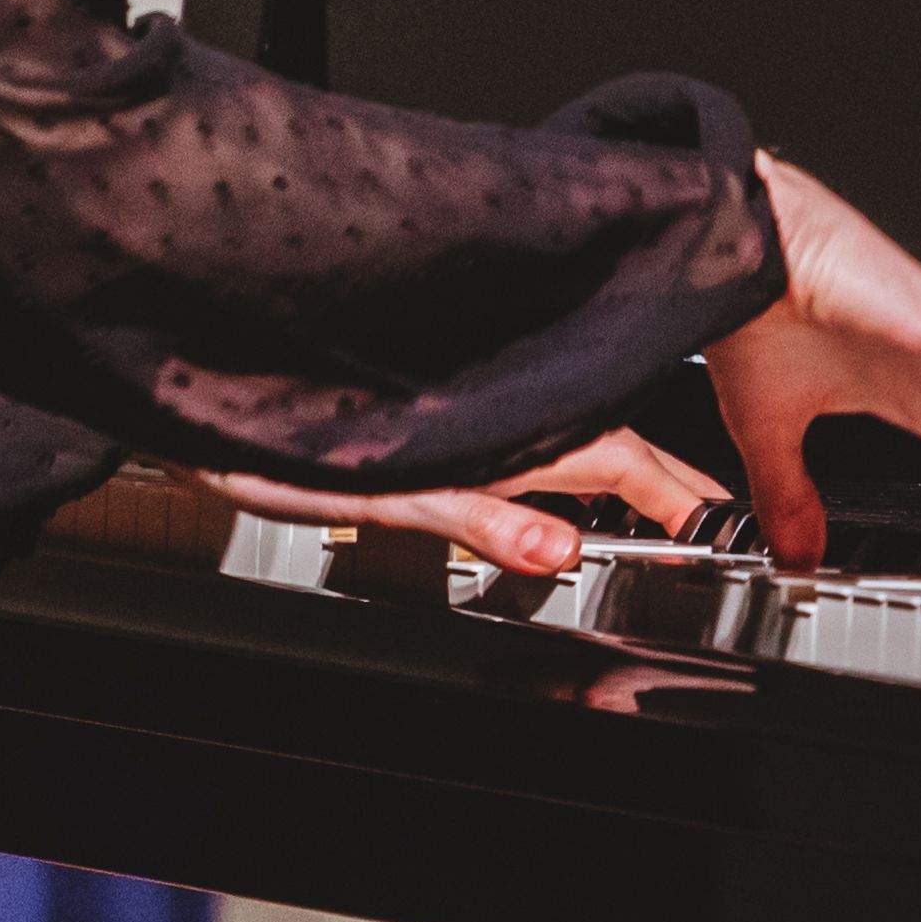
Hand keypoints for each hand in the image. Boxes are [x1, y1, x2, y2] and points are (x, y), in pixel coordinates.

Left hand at [196, 427, 725, 580]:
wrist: (201, 372)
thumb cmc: (275, 426)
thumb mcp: (389, 490)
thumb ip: (485, 518)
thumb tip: (562, 549)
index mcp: (509, 418)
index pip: (624, 461)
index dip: (677, 499)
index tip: (719, 524)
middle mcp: (496, 399)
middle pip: (605, 443)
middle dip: (654, 485)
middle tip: (700, 521)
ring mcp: (467, 400)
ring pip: (560, 437)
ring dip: (603, 473)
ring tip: (637, 509)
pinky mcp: (430, 406)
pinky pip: (514, 436)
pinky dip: (544, 467)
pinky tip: (539, 490)